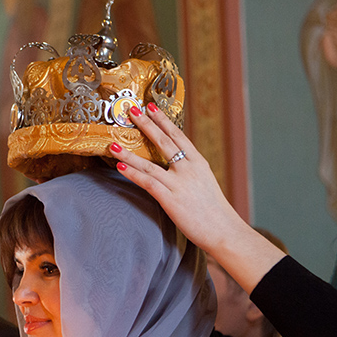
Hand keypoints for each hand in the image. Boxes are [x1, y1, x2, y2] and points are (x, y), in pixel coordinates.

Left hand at [107, 102, 234, 252]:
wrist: (223, 229)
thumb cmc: (214, 211)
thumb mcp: (205, 183)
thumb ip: (191, 172)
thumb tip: (176, 166)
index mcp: (198, 163)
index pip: (178, 136)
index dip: (163, 120)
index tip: (151, 106)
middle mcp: (188, 169)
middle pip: (163, 142)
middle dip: (146, 124)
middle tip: (131, 110)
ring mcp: (179, 183)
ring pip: (149, 163)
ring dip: (129, 153)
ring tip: (113, 143)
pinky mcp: (170, 199)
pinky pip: (147, 182)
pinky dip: (132, 173)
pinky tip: (120, 166)